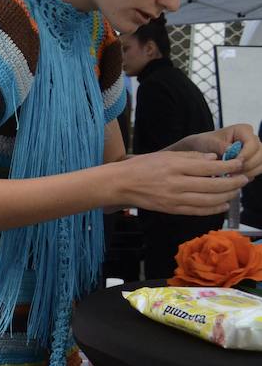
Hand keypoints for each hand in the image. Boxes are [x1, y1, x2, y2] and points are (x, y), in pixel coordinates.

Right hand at [114, 150, 249, 215]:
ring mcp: (174, 199)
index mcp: (174, 166)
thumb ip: (190, 156)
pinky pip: (199, 211)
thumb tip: (213, 159)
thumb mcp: (164, 155)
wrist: (120, 184)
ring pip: (209, 200)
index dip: (228, 167)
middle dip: (233, 182)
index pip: (209, 167)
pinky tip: (224, 204)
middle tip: (244, 178)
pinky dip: (214, 208)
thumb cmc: (141, 166)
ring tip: (236, 191)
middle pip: (213, 185)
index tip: (240, 164)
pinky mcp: (172, 209)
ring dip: (227, 196)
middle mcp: (176, 183)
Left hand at [170, 124, 261, 179]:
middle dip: (249, 165)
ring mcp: (254, 152)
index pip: (253, 143)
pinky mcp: (252, 162)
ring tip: (233, 176)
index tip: (235, 162)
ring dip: (249, 172)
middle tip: (233, 173)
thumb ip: (220, 145)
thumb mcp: (208, 142)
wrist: (201, 150)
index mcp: (243, 130)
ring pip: (261, 164)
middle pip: (260, 154)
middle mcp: (252, 140)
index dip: (246, 154)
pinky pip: (256, 171)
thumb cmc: (205, 143)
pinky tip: (234, 178)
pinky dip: (247, 175)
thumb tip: (230, 150)